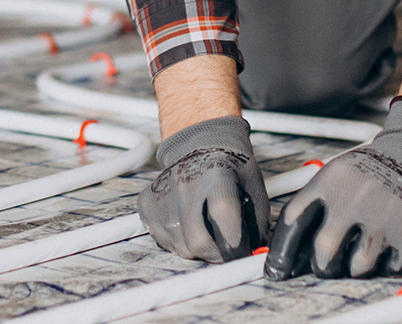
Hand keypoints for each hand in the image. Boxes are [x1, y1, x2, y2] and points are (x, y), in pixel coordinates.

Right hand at [137, 115, 269, 262]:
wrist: (202, 144)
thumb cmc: (232, 168)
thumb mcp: (255, 191)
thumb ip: (255, 227)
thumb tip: (252, 257)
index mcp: (218, 176)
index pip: (224, 216)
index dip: (236, 245)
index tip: (243, 255)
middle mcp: (185, 185)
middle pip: (199, 242)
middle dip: (217, 254)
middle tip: (227, 246)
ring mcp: (162, 196)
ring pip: (182, 249)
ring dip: (198, 248)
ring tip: (207, 223)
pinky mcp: (146, 206)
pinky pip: (165, 242)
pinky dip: (180, 241)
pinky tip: (189, 220)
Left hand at [264, 98, 401, 279]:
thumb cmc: (372, 169)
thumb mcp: (338, 174)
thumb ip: (316, 207)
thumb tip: (291, 254)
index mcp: (329, 181)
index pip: (293, 221)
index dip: (282, 251)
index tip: (278, 270)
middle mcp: (353, 197)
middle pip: (324, 253)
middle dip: (323, 267)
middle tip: (327, 266)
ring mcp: (382, 214)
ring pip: (357, 266)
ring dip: (357, 266)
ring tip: (364, 248)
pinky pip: (389, 267)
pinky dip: (386, 263)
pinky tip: (388, 243)